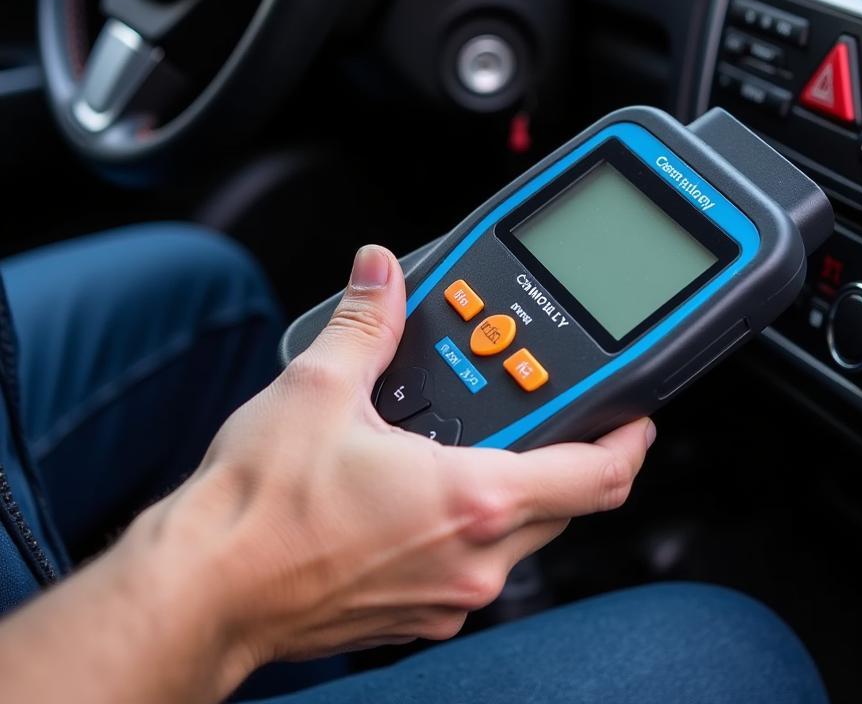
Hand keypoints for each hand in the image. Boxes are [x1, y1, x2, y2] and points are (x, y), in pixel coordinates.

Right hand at [133, 245, 654, 687]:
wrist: (202, 590)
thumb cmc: (255, 511)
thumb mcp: (319, 387)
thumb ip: (369, 320)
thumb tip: (383, 272)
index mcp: (471, 500)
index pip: (598, 475)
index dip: (630, 439)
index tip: (636, 414)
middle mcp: (473, 561)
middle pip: (567, 504)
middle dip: (571, 452)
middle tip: (552, 406)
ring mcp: (447, 596)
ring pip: (524, 536)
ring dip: (521, 484)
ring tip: (481, 433)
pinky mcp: (417, 613)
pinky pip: (475, 562)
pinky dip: (475, 519)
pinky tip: (432, 482)